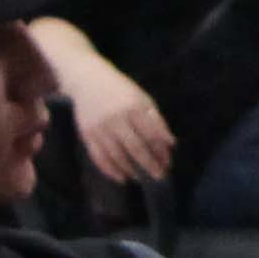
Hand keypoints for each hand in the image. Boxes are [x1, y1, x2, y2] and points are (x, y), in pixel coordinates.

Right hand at [68, 61, 173, 187]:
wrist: (87, 79)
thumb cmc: (120, 90)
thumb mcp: (142, 98)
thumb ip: (156, 120)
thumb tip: (171, 144)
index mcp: (133, 107)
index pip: (151, 135)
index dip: (161, 150)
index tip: (168, 162)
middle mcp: (116, 118)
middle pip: (136, 148)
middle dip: (150, 164)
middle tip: (159, 176)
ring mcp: (100, 127)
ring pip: (117, 156)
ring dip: (131, 170)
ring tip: (141, 177)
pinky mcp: (87, 134)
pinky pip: (99, 157)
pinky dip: (111, 170)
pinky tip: (122, 178)